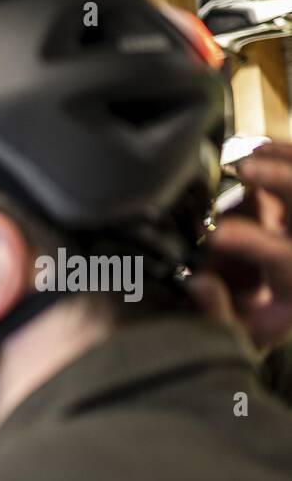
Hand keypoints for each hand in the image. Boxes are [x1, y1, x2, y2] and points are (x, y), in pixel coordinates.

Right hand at [192, 141, 291, 354]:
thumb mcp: (234, 335)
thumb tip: (198, 281)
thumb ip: (217, 312)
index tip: (217, 233)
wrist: (271, 316)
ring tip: (246, 151)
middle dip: (280, 183)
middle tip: (245, 169)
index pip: (282, 257)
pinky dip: (280, 155)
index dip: (251, 241)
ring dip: (281, 162)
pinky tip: (256, 145)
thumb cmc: (249, 329)